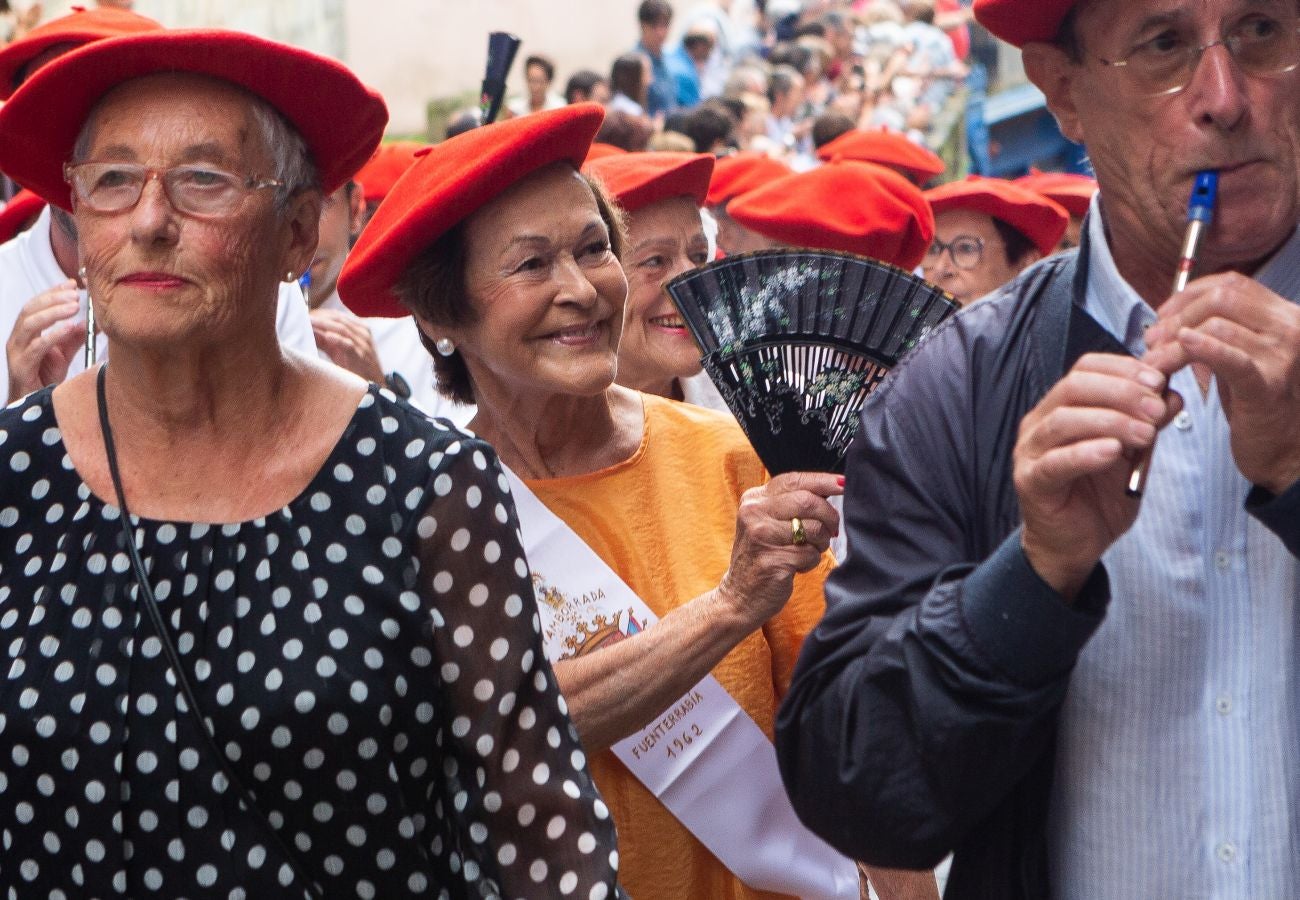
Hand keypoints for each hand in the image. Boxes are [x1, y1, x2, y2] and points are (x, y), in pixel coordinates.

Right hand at [6, 280, 82, 402]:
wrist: (35, 404)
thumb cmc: (45, 377)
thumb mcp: (64, 353)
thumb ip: (74, 337)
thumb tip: (89, 321)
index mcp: (26, 332)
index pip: (35, 305)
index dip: (52, 292)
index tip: (72, 283)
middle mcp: (18, 339)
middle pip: (29, 309)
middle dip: (52, 298)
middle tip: (75, 293)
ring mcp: (17, 352)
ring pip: (29, 324)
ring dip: (53, 313)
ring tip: (73, 306)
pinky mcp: (21, 366)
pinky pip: (37, 346)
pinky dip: (54, 335)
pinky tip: (70, 328)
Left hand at [310, 308, 385, 383]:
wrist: (374, 384)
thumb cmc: (355, 367)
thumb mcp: (339, 350)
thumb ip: (324, 340)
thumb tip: (307, 331)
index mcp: (358, 328)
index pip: (337, 315)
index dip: (320, 313)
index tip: (304, 313)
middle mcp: (362, 333)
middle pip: (338, 319)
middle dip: (319, 317)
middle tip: (303, 316)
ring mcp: (363, 344)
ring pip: (342, 329)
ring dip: (324, 324)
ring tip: (310, 322)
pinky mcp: (362, 355)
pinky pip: (349, 345)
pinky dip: (338, 339)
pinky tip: (327, 336)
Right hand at [717, 471, 842, 625]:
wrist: (739, 596)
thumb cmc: (762, 556)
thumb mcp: (767, 522)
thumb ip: (791, 503)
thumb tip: (833, 487)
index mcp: (754, 500)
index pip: (794, 480)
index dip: (824, 481)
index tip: (844, 483)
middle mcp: (754, 513)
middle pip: (808, 501)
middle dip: (829, 516)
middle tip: (832, 530)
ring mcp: (761, 537)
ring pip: (814, 529)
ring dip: (821, 543)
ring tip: (807, 550)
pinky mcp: (773, 561)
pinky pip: (810, 554)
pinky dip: (811, 562)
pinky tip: (796, 566)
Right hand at [1014, 353, 1181, 599]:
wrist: (1075, 544)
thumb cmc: (1098, 495)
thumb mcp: (1132, 453)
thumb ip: (1147, 423)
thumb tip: (1172, 394)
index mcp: (1062, 407)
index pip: (1086, 368)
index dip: (1123, 368)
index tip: (1159, 380)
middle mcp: (1040, 422)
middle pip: (1073, 387)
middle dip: (1121, 392)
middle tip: (1156, 409)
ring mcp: (1030, 451)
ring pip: (1063, 421)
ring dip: (1110, 421)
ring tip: (1145, 434)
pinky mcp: (1030, 481)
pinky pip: (1055, 462)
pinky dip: (1086, 453)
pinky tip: (1113, 453)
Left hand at [1143, 272, 1299, 494]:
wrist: (1286, 450)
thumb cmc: (1257, 404)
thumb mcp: (1239, 356)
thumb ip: (1217, 332)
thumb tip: (1168, 318)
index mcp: (1284, 316)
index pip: (1232, 283)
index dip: (1189, 295)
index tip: (1162, 316)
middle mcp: (1290, 328)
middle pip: (1222, 299)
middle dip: (1177, 317)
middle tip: (1151, 341)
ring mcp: (1283, 355)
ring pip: (1215, 327)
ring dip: (1173, 343)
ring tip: (1153, 363)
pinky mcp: (1267, 384)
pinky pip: (1232, 358)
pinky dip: (1203, 349)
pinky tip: (1181, 347)